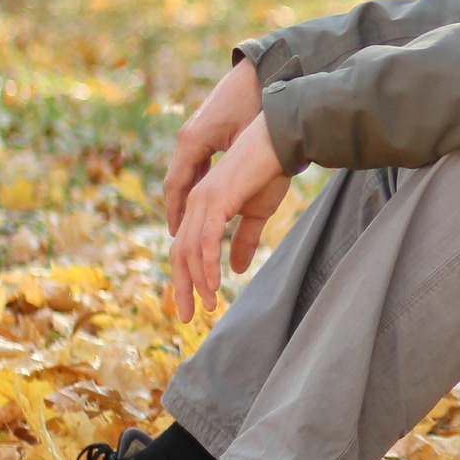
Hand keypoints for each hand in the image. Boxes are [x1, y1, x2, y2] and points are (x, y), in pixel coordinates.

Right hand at [165, 59, 262, 234]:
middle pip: (178, 181)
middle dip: (179, 208)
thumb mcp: (250, 142)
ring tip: (193, 221)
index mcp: (193, 141)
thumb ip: (241, 171)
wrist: (259, 70)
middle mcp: (188, 137)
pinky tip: (211, 192)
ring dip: (189, 194)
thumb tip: (243, 206)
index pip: (176, 186)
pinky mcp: (206, 127)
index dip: (176, 212)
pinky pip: (198, 159)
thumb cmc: (256, 103)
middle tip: (181, 237)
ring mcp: (195, 131)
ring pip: (188, 170)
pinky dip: (200, 178)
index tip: (177, 236)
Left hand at [168, 115, 290, 320]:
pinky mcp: (216, 201)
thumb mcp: (258, 214)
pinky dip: (207, 267)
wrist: (281, 143)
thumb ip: (245, 241)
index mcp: (201, 205)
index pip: (184, 248)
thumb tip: (236, 270)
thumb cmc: (271, 172)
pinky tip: (214, 287)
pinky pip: (206, 242)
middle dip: (182, 288)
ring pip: (189, 252)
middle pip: (178, 254)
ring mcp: (202, 201)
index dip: (185, 277)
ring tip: (208, 307)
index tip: (191, 303)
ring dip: (196, 283)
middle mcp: (194, 203)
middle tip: (186, 317)